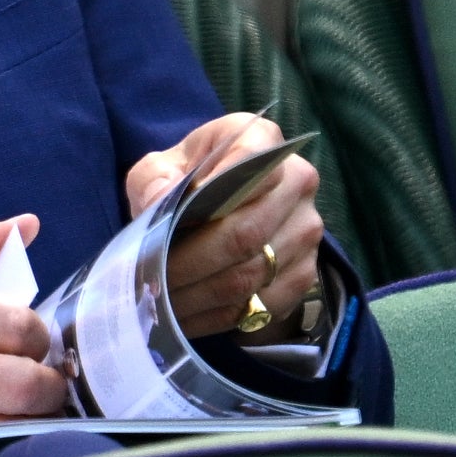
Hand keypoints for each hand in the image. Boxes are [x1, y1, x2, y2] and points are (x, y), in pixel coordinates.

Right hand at [0, 217, 66, 456]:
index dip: (34, 335)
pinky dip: (0, 442)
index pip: (18, 322)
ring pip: (15, 422)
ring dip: (27, 417)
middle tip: (31, 378)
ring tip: (13, 406)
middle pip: (28, 379)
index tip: (24, 342)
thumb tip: (24, 225)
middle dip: (44, 380)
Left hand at [125, 113, 324, 337]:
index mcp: (260, 139)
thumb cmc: (186, 180)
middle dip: (189, 262)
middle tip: (148, 280)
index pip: (249, 164)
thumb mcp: (160, 166)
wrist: (220, 202)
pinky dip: (219, 316)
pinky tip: (185, 317)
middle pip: (244, 231)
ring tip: (158, 303)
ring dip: (200, 295)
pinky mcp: (306, 270)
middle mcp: (297, 180)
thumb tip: (161, 201)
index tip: (169, 220)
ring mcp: (307, 229)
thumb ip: (154, 179)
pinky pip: (264, 303)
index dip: (210, 195)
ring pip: (252, 273)